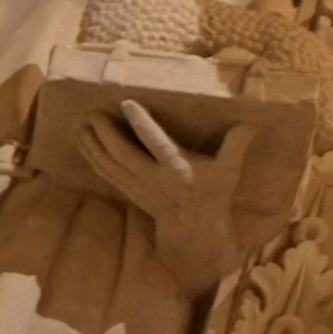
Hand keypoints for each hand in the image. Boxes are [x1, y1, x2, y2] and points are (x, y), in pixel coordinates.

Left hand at [76, 100, 255, 294]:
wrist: (194, 230)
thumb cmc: (213, 195)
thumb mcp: (230, 171)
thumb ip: (238, 143)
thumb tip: (251, 118)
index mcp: (178, 170)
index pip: (156, 143)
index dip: (141, 123)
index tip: (126, 103)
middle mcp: (154, 178)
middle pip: (121, 155)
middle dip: (104, 134)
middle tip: (91, 113)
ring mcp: (138, 187)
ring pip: (108, 165)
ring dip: (92, 145)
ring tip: (80, 125)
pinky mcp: (129, 192)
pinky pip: (105, 173)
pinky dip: (92, 158)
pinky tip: (84, 144)